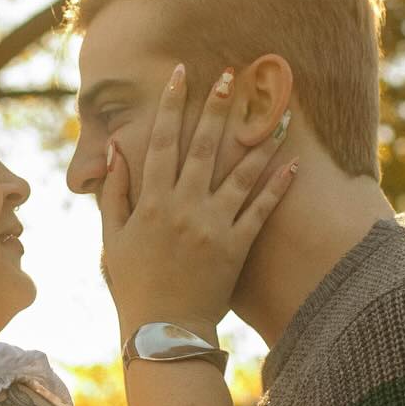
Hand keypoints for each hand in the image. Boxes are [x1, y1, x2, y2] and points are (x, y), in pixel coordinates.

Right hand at [100, 64, 295, 333]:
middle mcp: (183, 207)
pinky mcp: (236, 247)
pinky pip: (260, 209)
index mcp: (152, 202)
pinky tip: (292, 161)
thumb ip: (114, 191)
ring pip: (239, 173)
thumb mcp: (112, 236)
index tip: (181, 74)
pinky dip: (277, 184)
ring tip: (275, 110)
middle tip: (232, 74)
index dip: (172, 105)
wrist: (163, 331)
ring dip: (258, 138)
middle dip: (217, 107)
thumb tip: (116, 148)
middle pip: (202, 146)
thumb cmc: (134, 283)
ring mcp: (212, 226)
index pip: (161, 141)